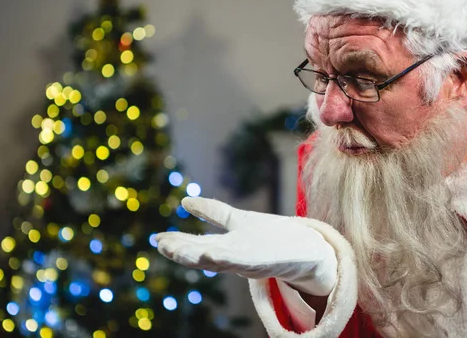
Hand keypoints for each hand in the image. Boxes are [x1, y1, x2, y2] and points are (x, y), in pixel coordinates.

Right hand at [155, 197, 337, 295]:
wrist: (309, 250)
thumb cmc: (272, 237)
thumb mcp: (239, 220)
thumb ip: (213, 213)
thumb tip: (185, 202)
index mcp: (226, 245)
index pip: (196, 243)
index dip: (176, 242)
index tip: (157, 238)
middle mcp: (233, 254)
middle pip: (202, 252)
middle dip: (180, 250)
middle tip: (160, 245)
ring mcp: (248, 259)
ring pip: (216, 259)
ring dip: (195, 256)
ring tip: (174, 250)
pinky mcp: (264, 261)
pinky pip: (241, 263)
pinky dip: (224, 259)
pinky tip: (208, 254)